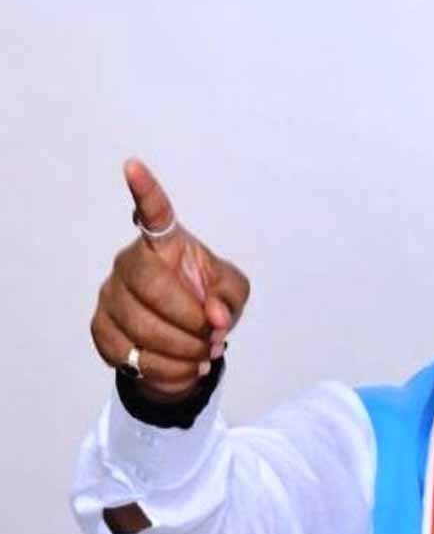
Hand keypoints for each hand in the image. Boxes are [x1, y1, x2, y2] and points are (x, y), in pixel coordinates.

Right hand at [90, 159, 249, 400]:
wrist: (186, 343)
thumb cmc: (208, 302)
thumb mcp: (232, 294)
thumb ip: (229, 297)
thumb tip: (213, 316)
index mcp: (165, 244)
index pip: (154, 213)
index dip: (145, 190)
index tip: (133, 165)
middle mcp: (130, 263)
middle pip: (151, 287)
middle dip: (189, 319)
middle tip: (214, 336)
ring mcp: (110, 295)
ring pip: (141, 327)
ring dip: (183, 349)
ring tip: (205, 353)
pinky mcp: (100, 329)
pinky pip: (130, 355)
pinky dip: (166, 369)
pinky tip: (184, 365)